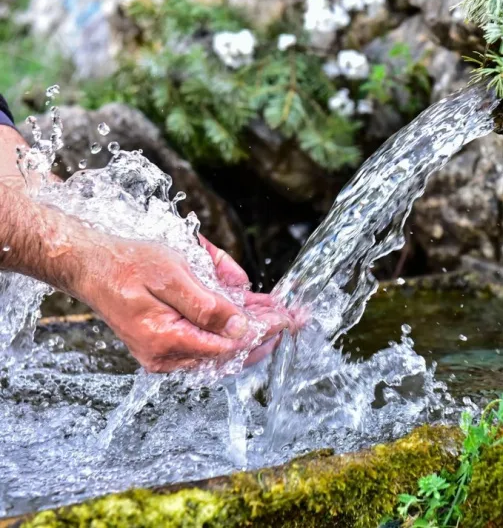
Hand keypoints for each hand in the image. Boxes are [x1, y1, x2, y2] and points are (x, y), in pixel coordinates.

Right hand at [72, 232, 289, 372]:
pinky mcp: (167, 344)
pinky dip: (231, 326)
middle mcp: (166, 355)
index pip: (229, 346)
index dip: (262, 332)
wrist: (91, 265)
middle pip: (229, 354)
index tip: (287, 319)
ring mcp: (166, 353)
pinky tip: (252, 311)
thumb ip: (208, 305)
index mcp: (166, 340)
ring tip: (279, 314)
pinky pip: (208, 340)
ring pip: (221, 348)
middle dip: (264, 335)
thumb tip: (242, 328)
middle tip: (293, 320)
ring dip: (251, 330)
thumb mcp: (172, 275)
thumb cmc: (128, 264)